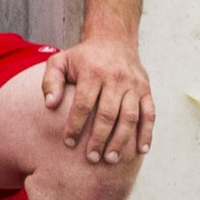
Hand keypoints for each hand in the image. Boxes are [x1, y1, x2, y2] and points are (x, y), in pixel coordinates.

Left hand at [42, 30, 152, 165]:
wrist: (114, 40)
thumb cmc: (82, 57)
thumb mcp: (59, 61)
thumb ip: (51, 81)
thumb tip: (49, 104)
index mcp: (93, 73)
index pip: (84, 104)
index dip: (76, 125)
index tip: (67, 142)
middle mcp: (117, 79)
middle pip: (108, 114)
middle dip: (99, 138)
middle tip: (91, 158)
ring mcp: (134, 85)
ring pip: (130, 117)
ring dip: (122, 140)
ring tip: (111, 159)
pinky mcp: (146, 90)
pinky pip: (150, 114)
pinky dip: (147, 133)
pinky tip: (141, 150)